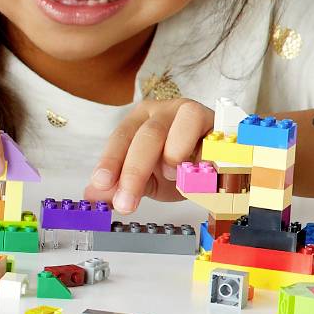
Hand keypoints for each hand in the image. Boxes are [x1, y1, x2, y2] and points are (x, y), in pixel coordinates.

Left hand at [85, 98, 215, 212]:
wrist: (214, 169)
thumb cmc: (176, 170)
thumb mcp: (145, 181)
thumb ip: (119, 188)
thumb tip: (92, 197)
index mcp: (141, 120)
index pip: (122, 136)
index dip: (111, 160)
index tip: (101, 183)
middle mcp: (166, 110)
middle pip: (149, 134)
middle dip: (135, 171)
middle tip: (127, 203)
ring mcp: (195, 113)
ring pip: (185, 121)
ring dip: (175, 154)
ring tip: (173, 176)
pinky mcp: (221, 123)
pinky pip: (214, 137)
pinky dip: (205, 158)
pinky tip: (202, 173)